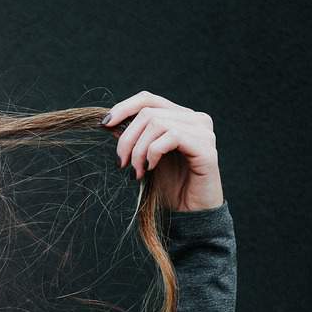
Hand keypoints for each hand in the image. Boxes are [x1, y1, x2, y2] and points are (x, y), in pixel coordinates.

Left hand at [101, 91, 223, 211]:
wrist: (189, 212)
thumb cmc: (168, 185)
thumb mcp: (145, 156)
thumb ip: (134, 137)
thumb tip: (109, 121)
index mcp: (180, 117)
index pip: (148, 99)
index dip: (124, 107)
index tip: (105, 125)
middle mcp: (195, 119)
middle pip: (148, 112)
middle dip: (127, 138)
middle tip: (122, 163)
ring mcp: (203, 131)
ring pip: (157, 123)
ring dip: (138, 150)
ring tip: (136, 172)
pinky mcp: (206, 147)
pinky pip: (171, 136)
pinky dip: (153, 152)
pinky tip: (150, 168)